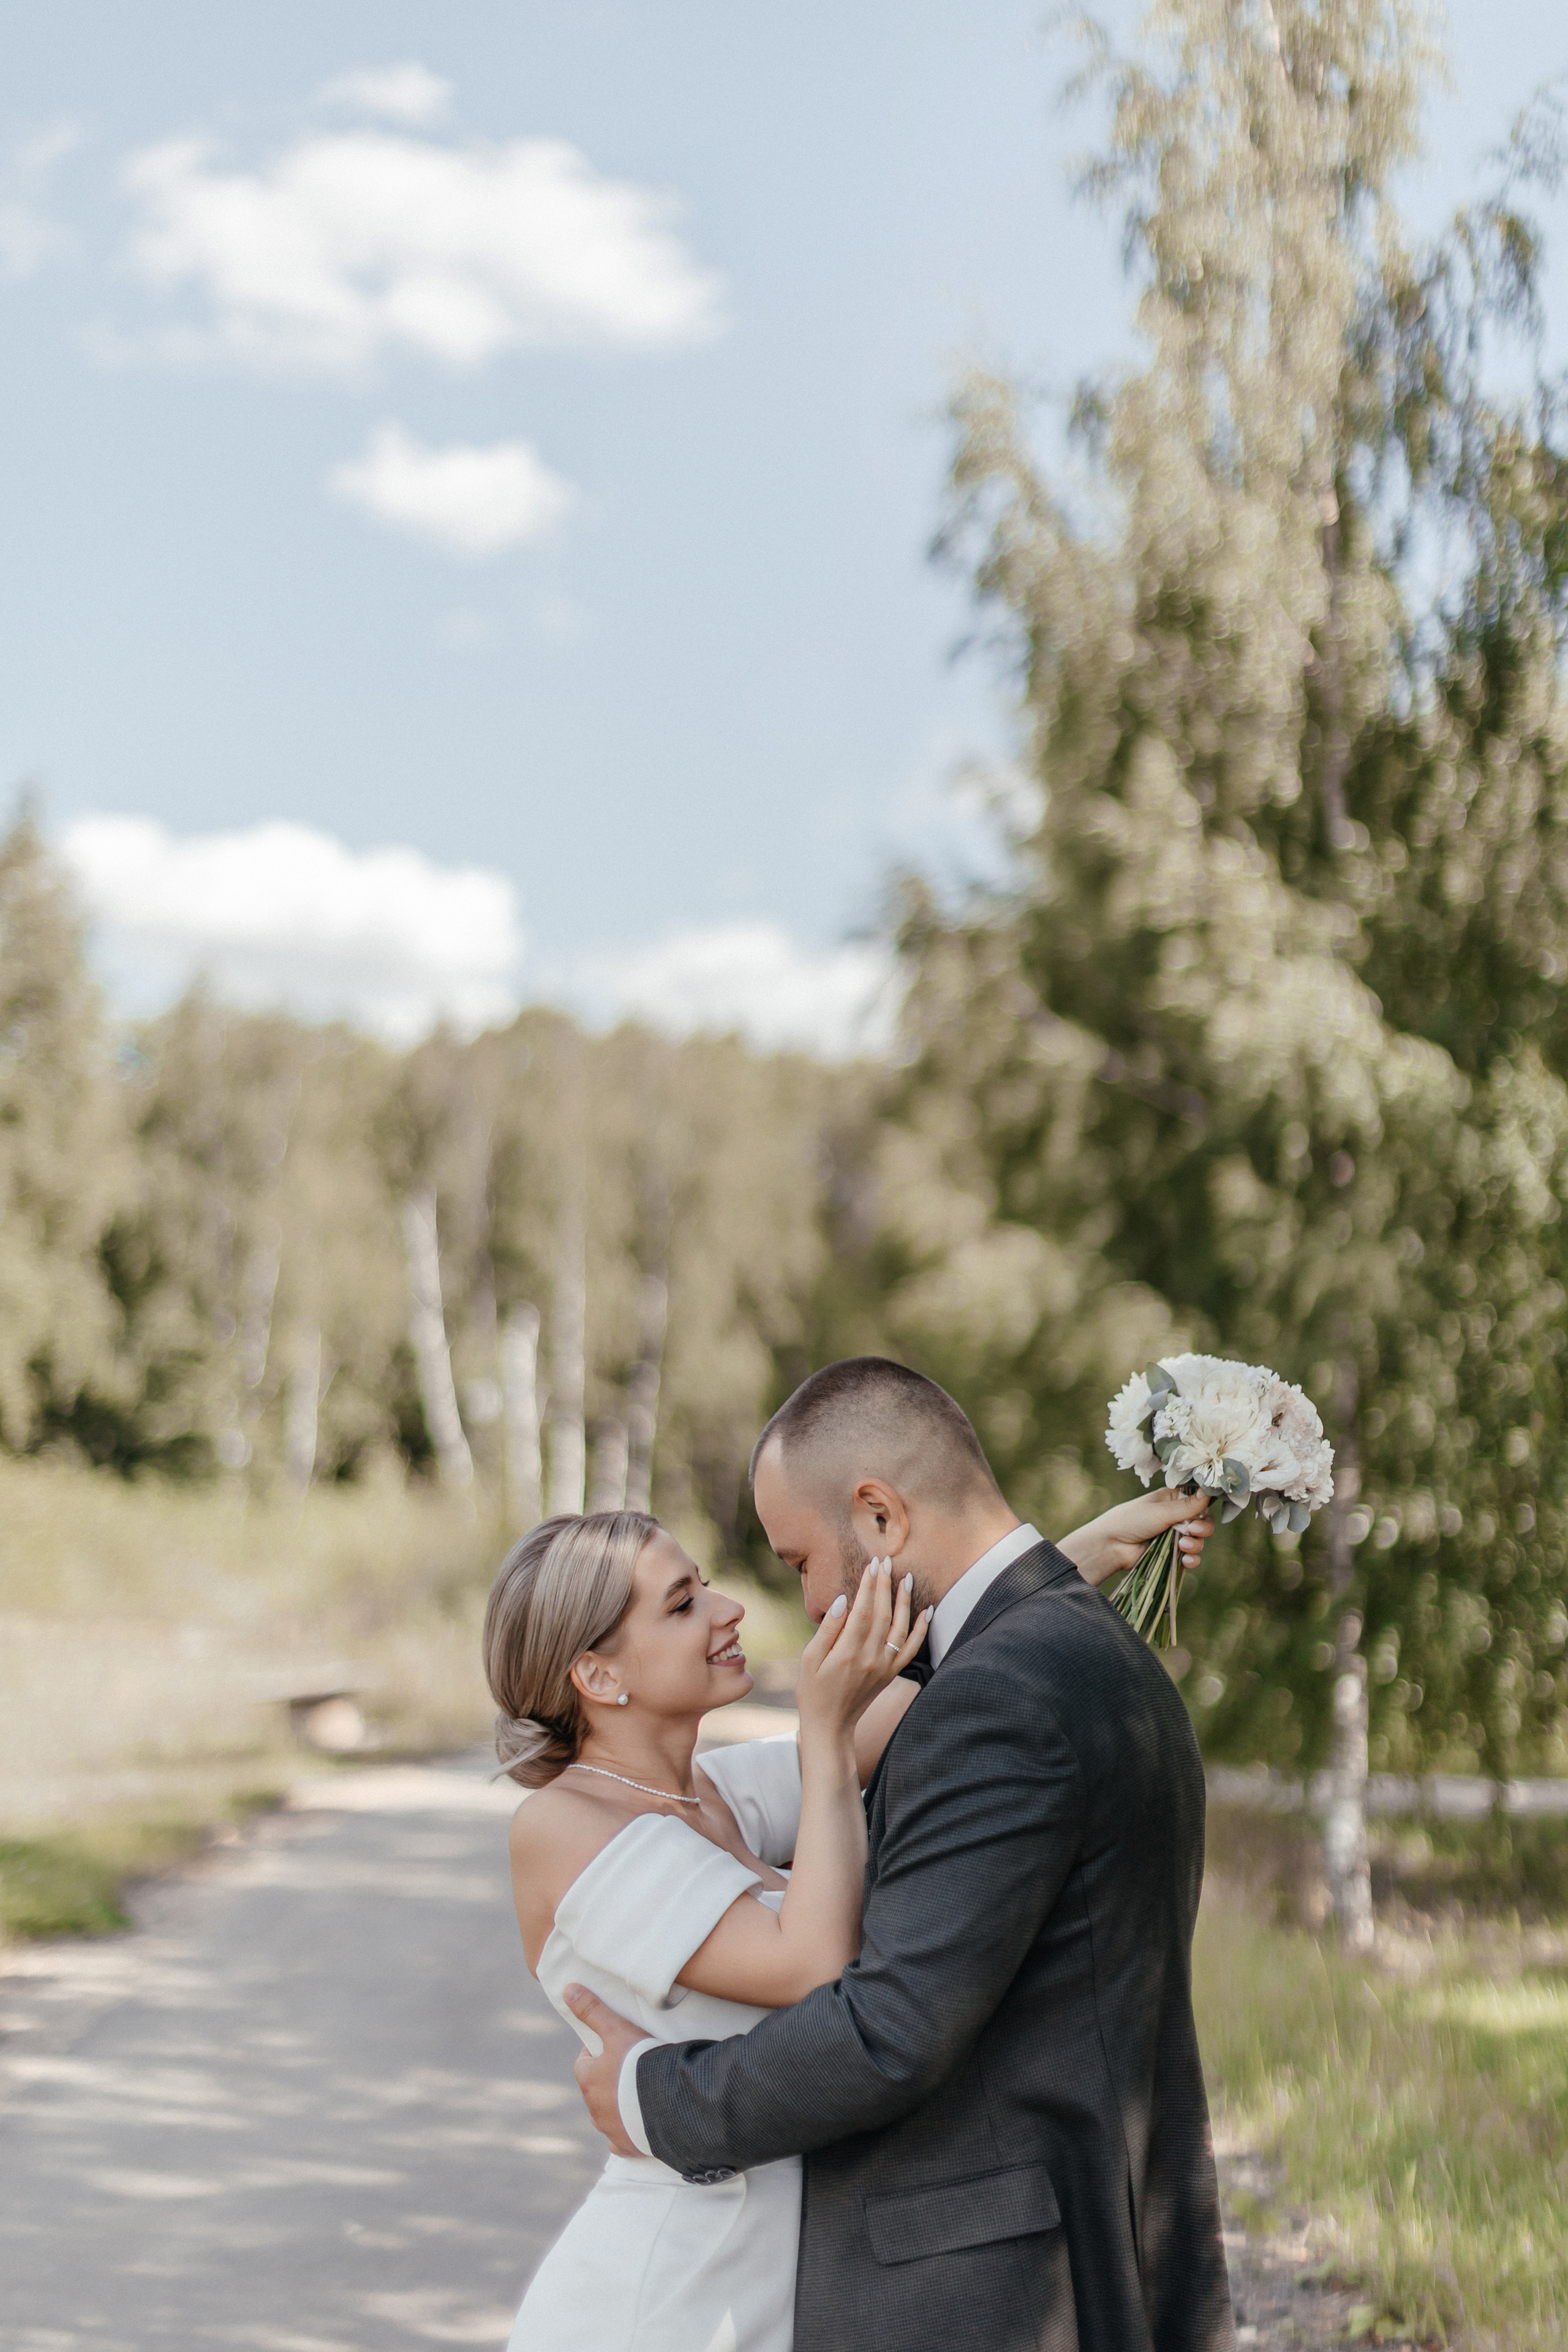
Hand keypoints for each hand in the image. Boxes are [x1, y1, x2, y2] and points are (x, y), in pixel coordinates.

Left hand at [564, 1983, 646, 2156]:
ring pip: (609, 2115)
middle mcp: (594, 2109)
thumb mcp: (616, 2030)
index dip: (598, 2052)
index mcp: (588, 2080)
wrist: (669, 2103)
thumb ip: (592, 2010)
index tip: (615, 2044)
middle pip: (597, 2090)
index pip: (584, 2062)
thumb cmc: (640, 2063)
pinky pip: (622, 2140)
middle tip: (633, 2068)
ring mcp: (610, 2130)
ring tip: (643, 2093)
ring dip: (620, 2105)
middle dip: (609, 2080)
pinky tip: (643, 2123)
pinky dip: (629, 2131)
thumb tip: (566, 1988)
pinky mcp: (627, 2147)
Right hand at [795, 1557, 929, 1739]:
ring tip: (906, 1577)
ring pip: (900, 1628)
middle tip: (886, 1561)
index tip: (872, 1564)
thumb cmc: (812, 1690)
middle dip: (885, 1586)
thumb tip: (843, 1599)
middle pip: (882, 1615)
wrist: (831, 1725)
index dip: (868, 1586)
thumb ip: (827, 1629)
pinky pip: (912, 1649)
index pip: (863, 1611)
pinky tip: (927, 1610)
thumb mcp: (809, 1659)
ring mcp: (884, 1667)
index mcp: (847, 1653)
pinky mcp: (891, 1674)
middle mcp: (870, 1659)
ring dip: (905, 1602)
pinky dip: (922, 1629)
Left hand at [1057, 1489, 1213, 1590]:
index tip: (1201, 1513)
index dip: (1204, 1508)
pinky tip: (1186, 1561)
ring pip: (1199, 1541)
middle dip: (1203, 1528)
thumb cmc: (1132, 1520)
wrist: (1112, 1546)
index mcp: (1172, 1499)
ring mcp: (1174, 1536)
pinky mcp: (1171, 1554)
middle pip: (1203, 1522)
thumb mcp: (1161, 1511)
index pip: (1199, 1501)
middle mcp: (1176, 1516)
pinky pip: (1191, 1557)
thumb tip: (1209, 1491)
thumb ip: (1187, 1506)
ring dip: (1196, 1545)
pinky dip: (1192, 1559)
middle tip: (1193, 1531)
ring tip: (1183, 1546)